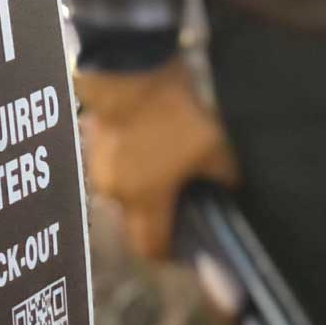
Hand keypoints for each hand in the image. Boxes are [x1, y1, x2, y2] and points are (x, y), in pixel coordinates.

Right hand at [73, 59, 239, 261]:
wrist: (129, 70)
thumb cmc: (172, 114)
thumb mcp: (213, 146)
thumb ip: (225, 175)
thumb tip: (233, 187)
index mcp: (145, 201)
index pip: (150, 248)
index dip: (169, 254)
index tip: (185, 246)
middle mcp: (116, 193)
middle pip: (135, 223)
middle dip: (157, 220)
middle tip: (181, 203)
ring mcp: (99, 169)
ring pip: (123, 194)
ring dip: (143, 190)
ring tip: (167, 169)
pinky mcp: (92, 144)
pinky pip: (114, 168)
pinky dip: (130, 167)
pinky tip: (150, 147)